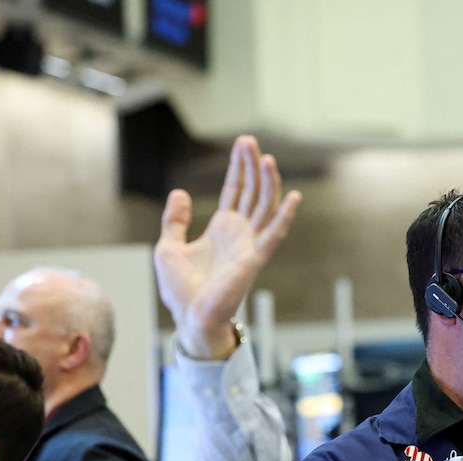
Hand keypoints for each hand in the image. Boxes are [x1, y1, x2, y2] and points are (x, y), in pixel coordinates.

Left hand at [154, 136, 301, 359]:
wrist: (190, 317)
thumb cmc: (181, 289)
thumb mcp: (168, 246)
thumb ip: (175, 219)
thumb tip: (180, 192)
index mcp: (222, 228)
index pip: (236, 190)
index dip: (239, 167)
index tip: (243, 144)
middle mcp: (240, 233)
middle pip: (252, 192)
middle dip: (252, 166)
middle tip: (250, 141)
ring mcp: (250, 245)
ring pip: (265, 207)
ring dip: (267, 183)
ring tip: (267, 159)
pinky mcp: (254, 259)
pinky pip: (274, 234)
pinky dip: (285, 216)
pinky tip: (294, 197)